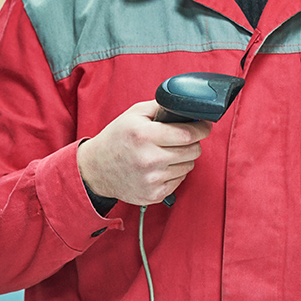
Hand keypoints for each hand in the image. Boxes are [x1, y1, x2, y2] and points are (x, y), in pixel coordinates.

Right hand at [76, 100, 211, 205]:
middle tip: (184, 139)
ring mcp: (152, 179)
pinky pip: (179, 181)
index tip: (205, 126)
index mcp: (145, 135)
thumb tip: (186, 106)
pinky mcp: (153, 194)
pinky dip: (175, 173)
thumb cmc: (116, 139)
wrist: (96, 169)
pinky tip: (161, 167)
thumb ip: (161, 107)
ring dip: (184, 158)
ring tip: (167, 153)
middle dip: (193, 142)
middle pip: (193, 151)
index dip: (202, 129)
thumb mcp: (134, 114)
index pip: (188, 134)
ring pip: (188, 166)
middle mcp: (149, 159)